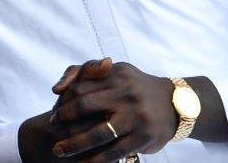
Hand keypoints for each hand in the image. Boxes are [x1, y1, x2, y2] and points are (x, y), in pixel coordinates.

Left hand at [51, 61, 176, 162]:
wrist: (175, 103)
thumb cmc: (133, 87)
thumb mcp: (114, 72)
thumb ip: (84, 73)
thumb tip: (56, 90)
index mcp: (115, 76)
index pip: (80, 87)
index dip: (64, 102)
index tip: (54, 115)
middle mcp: (125, 93)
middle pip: (84, 106)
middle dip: (64, 119)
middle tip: (53, 131)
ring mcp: (135, 115)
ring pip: (97, 132)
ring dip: (75, 144)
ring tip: (59, 151)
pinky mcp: (144, 136)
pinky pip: (115, 151)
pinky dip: (97, 159)